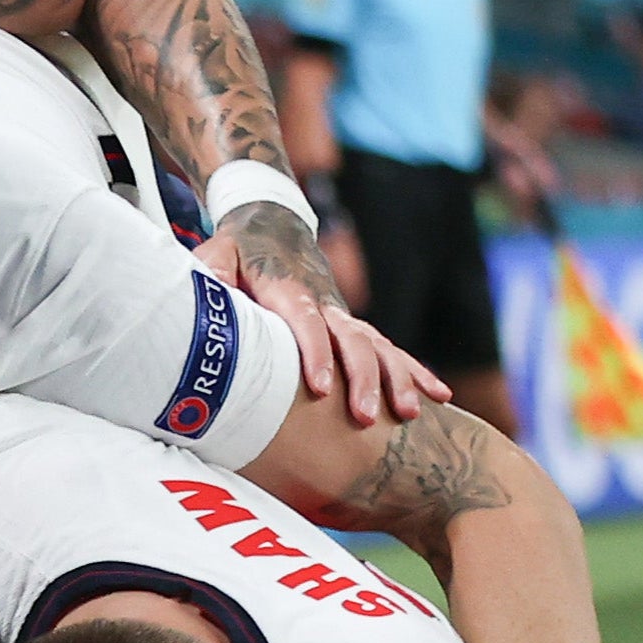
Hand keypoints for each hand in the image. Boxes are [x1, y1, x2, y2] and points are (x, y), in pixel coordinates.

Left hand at [211, 204, 443, 426]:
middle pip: (351, 339)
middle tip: (364, 416)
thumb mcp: (217, 253)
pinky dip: (414, 371)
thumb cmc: (237, 249)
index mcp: (288, 288)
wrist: (274, 226)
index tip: (319, 387)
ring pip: (378, 346)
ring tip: (410, 413)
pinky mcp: (352, 326)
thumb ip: (211, 272)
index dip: (313, 352)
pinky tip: (437, 397)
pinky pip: (388, 349)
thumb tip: (204, 289)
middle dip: (363, 378)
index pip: (304, 321)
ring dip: (397, 378)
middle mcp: (323, 303)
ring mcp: (342, 315)